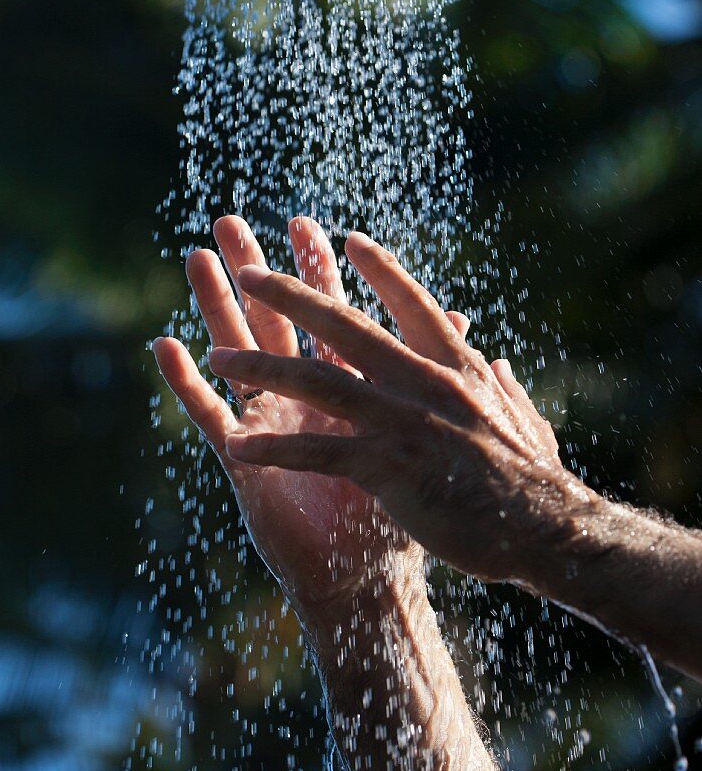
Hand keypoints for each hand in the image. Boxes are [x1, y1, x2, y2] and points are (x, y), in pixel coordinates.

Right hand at [153, 217, 422, 634]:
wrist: (370, 581)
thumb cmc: (399, 507)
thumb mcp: (422, 432)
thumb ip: (431, 374)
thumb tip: (458, 317)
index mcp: (345, 386)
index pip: (329, 316)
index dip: (316, 270)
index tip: (305, 222)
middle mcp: (303, 396)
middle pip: (273, 320)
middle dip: (255, 271)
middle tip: (232, 224)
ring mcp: (271, 422)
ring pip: (238, 351)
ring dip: (217, 306)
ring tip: (198, 260)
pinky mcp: (246, 460)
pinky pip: (211, 415)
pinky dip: (188, 382)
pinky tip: (168, 346)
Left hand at [213, 231, 592, 585]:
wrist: (553, 531)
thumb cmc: (538, 480)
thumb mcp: (525, 417)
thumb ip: (501, 385)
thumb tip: (493, 360)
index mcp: (459, 366)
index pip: (412, 302)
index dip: (378, 269)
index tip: (348, 238)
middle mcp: (427, 381)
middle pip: (346, 325)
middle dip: (292, 293)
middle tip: (248, 269)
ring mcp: (406, 421)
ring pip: (319, 380)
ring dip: (263, 365)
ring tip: (217, 355)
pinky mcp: (391, 467)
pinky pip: (319, 451)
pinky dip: (275, 448)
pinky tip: (236, 446)